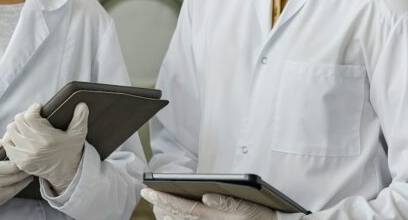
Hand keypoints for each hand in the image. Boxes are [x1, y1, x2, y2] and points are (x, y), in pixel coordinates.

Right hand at [0, 140, 31, 213]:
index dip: (20, 162)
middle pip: (13, 180)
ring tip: (26, 176)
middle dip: (24, 173)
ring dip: (20, 184)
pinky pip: (2, 200)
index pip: (10, 168)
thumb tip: (3, 142)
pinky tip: (13, 185)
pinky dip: (9, 193)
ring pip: (10, 193)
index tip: (26, 157)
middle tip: (30, 165)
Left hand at [2, 102, 87, 194]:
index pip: (29, 116)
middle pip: (17, 121)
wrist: (65, 174)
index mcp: (46, 138)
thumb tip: (81, 105)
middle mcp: (33, 146)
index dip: (33, 109)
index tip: (39, 108)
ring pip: (10, 131)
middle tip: (32, 117)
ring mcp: (24, 154)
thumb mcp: (78, 135)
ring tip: (25, 127)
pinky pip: (7, 145)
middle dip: (25, 116)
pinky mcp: (19, 161)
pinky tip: (19, 138)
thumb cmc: (70, 152)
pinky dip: (11, 139)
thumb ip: (80, 118)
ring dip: (17, 126)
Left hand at [141, 189, 278, 219]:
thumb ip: (227, 201)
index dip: (165, 198)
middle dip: (161, 204)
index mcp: (216, 215)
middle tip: (146, 194)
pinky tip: (170, 217)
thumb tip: (206, 195)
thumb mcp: (248, 207)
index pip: (184, 206)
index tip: (149, 190)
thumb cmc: (261, 216)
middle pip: (179, 215)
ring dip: (166, 215)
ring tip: (155, 206)